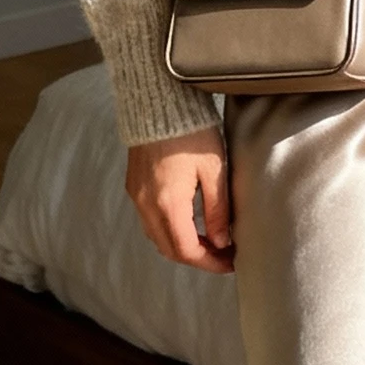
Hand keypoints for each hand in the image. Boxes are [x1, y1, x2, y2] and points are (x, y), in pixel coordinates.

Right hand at [125, 127, 233, 272]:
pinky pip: (149, 221)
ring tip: (210, 241)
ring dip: (182, 246)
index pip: (187, 250)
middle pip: (169, 249)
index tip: (231, 262)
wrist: (160, 101)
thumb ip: (218, 211)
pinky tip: (190, 223)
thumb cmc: (192, 132)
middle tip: (223, 255)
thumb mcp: (215, 171)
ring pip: (157, 238)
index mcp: (168, 203)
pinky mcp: (134, 186)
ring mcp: (137, 196)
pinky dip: (169, 231)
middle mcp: (146, 205)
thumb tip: (223, 242)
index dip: (210, 263)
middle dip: (197, 258)